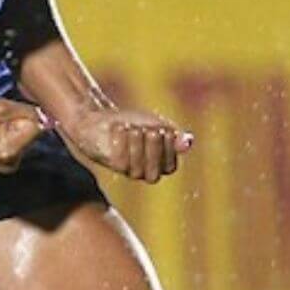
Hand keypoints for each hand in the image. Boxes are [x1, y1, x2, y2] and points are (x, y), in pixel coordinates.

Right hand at [0, 96, 47, 174]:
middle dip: (22, 123)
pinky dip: (8, 137)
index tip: (9, 111)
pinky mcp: (0, 165)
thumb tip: (47, 115)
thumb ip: (27, 111)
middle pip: (32, 135)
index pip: (38, 127)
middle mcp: (11, 162)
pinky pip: (14, 146)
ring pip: (24, 140)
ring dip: (15, 130)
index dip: (27, 114)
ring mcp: (5, 166)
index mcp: (11, 149)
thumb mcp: (1, 106)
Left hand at [55, 106, 192, 183]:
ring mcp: (125, 169)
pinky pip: (120, 162)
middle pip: (155, 173)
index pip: (170, 167)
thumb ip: (173, 135)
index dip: (169, 150)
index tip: (163, 130)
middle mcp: (142, 171)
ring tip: (132, 127)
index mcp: (157, 163)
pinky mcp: (109, 163)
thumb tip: (189, 143)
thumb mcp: (156, 125)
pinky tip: (120, 128)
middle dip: (154, 151)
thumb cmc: (131, 121)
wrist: (100, 116)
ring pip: (137, 170)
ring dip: (137, 145)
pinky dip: (122, 142)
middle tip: (151, 130)